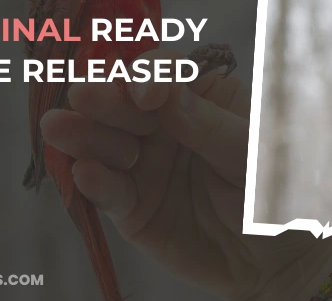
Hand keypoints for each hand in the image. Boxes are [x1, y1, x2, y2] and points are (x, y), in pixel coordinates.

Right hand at [39, 49, 331, 299]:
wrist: (272, 260)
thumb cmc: (272, 191)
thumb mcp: (250, 153)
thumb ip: (209, 125)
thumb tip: (164, 95)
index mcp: (199, 93)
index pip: (166, 70)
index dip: (150, 74)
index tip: (147, 93)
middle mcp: (164, 122)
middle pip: (124, 102)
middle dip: (104, 97)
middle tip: (82, 94)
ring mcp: (143, 161)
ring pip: (106, 142)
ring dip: (84, 134)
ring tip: (59, 127)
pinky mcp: (130, 204)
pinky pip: (109, 190)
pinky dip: (96, 181)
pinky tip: (85, 172)